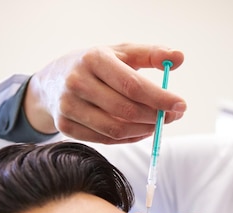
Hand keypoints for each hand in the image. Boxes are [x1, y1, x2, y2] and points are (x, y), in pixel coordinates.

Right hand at [25, 43, 186, 143]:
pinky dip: (130, 138)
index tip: (181, 105)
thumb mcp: (121, 52)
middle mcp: (77, 82)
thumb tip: (180, 57)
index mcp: (93, 59)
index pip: (133, 85)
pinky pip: (106, 140)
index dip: (160, 98)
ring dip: (145, 130)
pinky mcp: (66, 126)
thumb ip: (151, 54)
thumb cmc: (96, 66)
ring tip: (157, 123)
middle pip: (126, 110)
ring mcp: (69, 106)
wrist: (52, 81)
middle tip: (172, 116)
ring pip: (116, 130)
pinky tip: (141, 130)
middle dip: (155, 117)